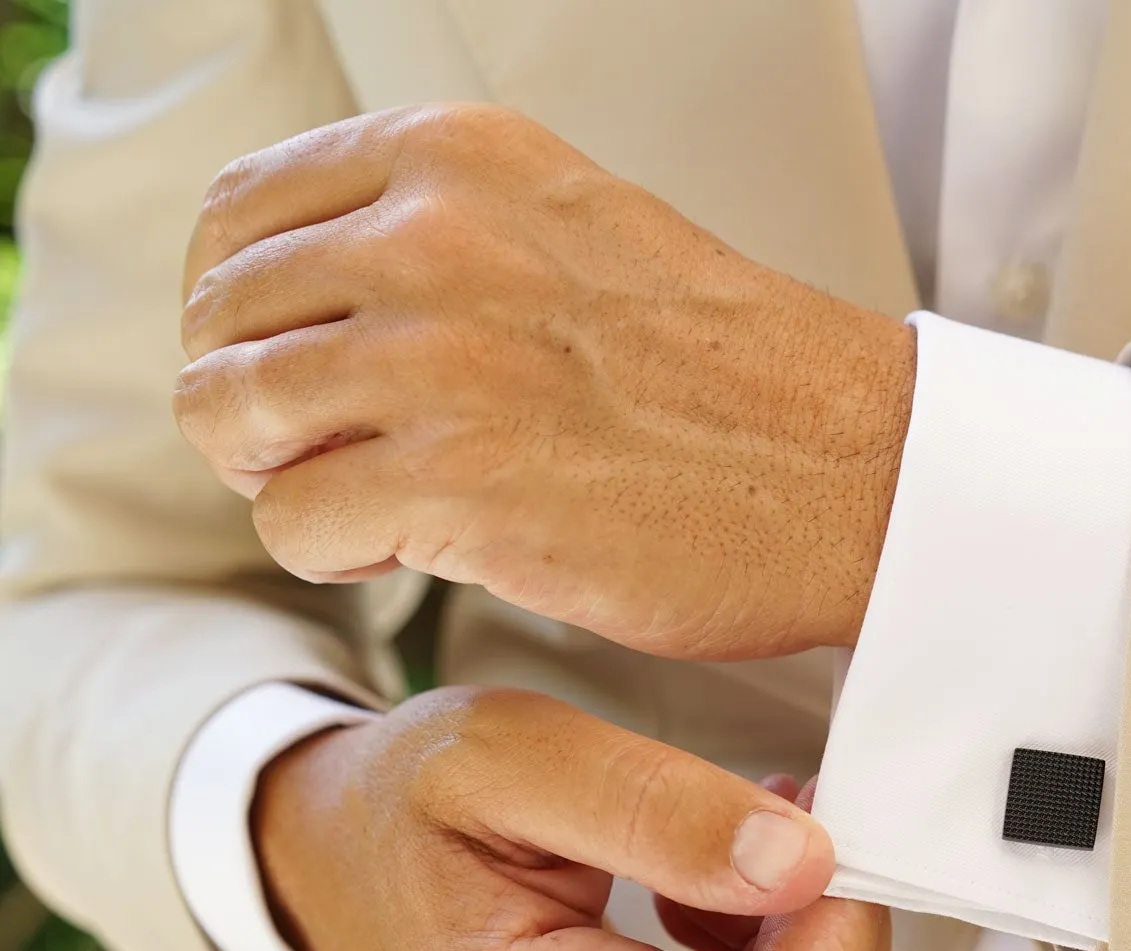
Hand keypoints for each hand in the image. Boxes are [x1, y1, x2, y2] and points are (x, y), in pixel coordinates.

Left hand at [176, 104, 916, 659]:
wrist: (852, 465)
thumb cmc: (731, 370)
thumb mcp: (572, 228)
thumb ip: (438, 233)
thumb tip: (300, 295)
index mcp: (458, 160)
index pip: (239, 215)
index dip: (245, 308)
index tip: (294, 364)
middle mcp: (433, 239)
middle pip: (220, 323)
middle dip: (260, 404)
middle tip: (340, 450)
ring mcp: (440, 361)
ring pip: (232, 417)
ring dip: (287, 478)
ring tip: (377, 501)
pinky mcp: (457, 484)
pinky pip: (291, 525)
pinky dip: (338, 553)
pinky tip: (421, 547)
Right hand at [254, 686, 888, 950]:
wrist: (330, 872)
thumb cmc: (407, 806)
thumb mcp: (516, 751)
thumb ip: (662, 805)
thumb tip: (801, 863)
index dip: (840, 932)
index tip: (827, 841)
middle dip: (832, 947)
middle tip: (789, 840)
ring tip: (730, 878)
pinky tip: (710, 934)